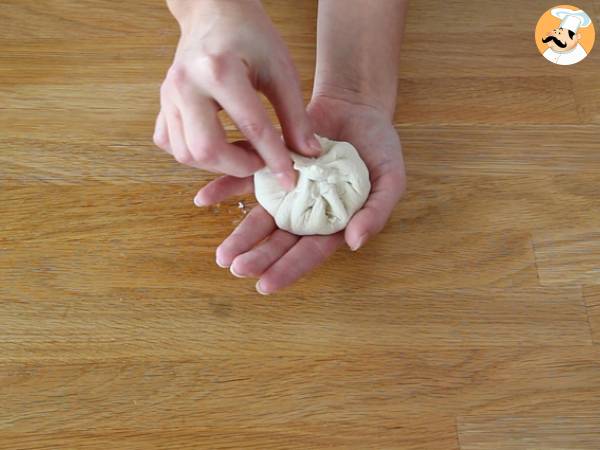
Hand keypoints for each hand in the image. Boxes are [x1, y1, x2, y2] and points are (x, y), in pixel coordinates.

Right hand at [153, 0, 320, 189]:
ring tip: (243, 153)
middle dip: (238, 166)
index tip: (289, 179)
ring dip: (217, 164)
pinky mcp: (162, 103)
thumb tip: (309, 154)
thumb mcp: (281, 70)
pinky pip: (170, 143)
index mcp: (219, 70)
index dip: (273, 159)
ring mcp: (168, 95)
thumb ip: (296, 115)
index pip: (251, 128)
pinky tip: (217, 143)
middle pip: (206, 149)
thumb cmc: (250, 35)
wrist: (214, 11)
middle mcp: (186, 84)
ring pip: (185, 153)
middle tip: (261, 161)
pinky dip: (193, 153)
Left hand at [195, 95, 405, 293]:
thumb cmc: (380, 148)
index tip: (265, 285)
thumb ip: (376, 212)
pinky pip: (246, 177)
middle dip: (259, 256)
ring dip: (240, 234)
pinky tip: (205, 199)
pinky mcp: (271, 163)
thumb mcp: (391, 179)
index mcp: (333, 221)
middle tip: (236, 268)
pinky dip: (225, 188)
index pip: (310, 251)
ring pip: (261, 216)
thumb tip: (354, 242)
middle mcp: (306, 210)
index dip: (289, 269)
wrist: (358, 106)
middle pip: (280, 239)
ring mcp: (287, 188)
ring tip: (222, 254)